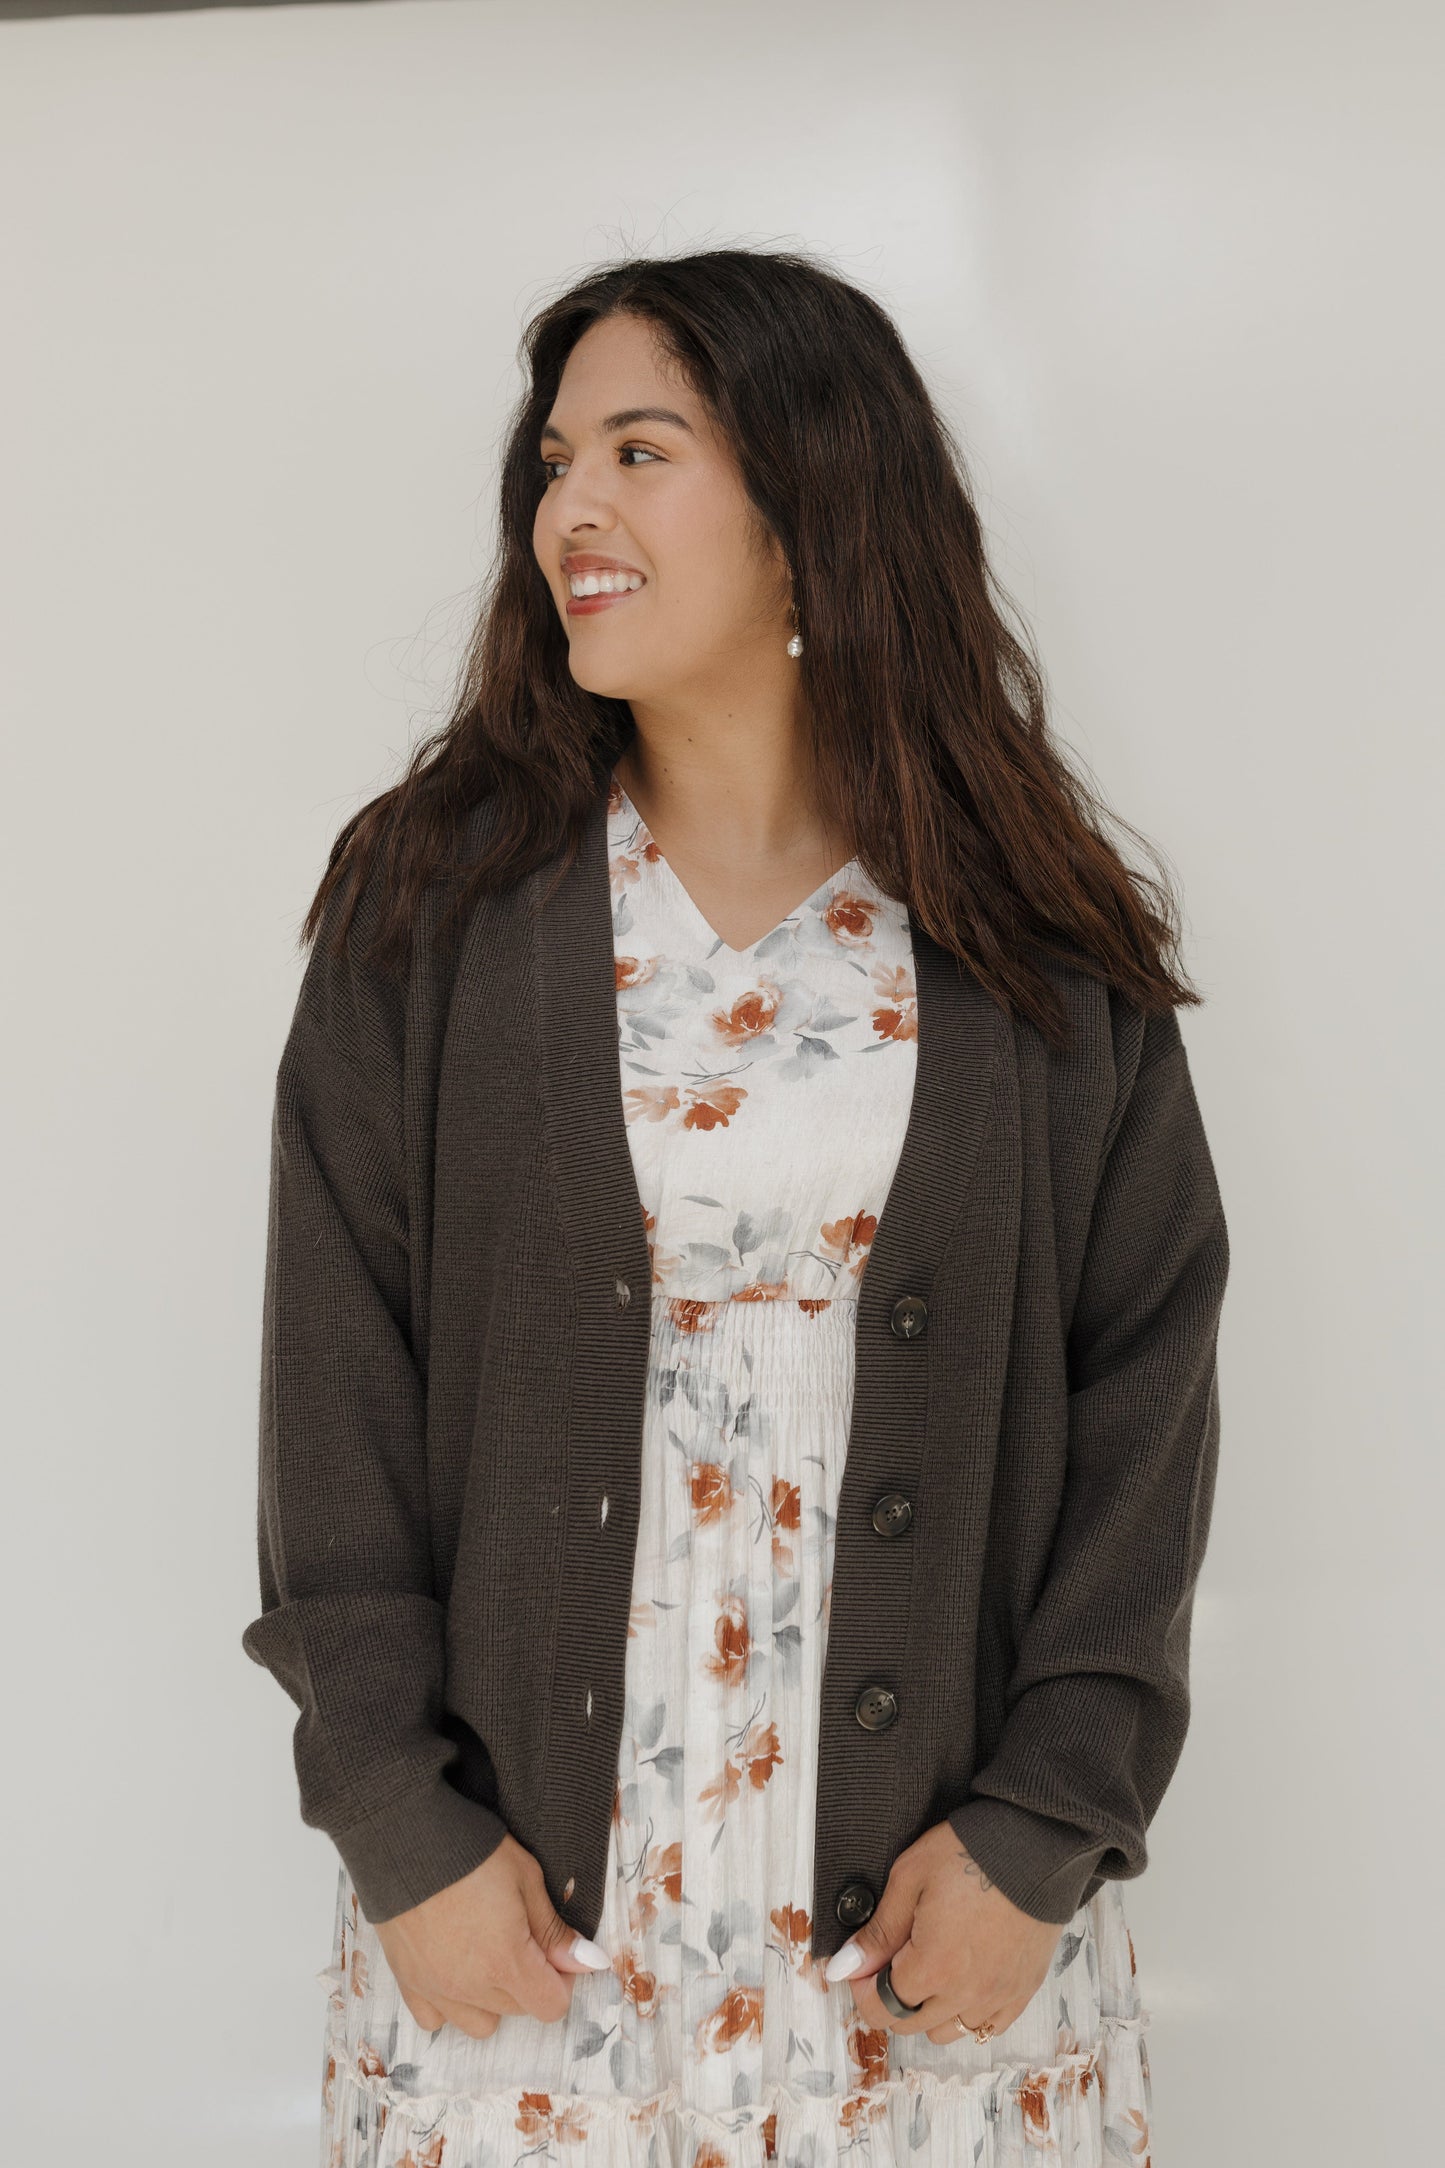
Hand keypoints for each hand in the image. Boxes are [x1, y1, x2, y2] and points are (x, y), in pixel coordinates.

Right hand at [373, 1832, 612, 2037]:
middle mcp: (471, 1989)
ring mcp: (437, 1990)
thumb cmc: (470, 1852)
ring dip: (493, 1999)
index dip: (562, 1979)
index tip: (554, 1950)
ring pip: (480, 2023)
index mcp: (506, 1963)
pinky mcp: (408, 1983)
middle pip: (519, 2011)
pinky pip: (435, 2019)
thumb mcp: (526, 1879)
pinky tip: (452, 1968)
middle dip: (529, 1981)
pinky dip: (450, 2004)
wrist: (405, 1840)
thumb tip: (589, 1962)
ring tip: (486, 1954)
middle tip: (521, 1937)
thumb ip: (555, 1931)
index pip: (550, 2006)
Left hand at [824, 1819, 1061, 2042]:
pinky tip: (964, 1980)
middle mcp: (966, 1993)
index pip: (881, 2009)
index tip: (862, 1965)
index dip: (862, 1989)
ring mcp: (998, 1996)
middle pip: (911, 2025)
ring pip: (949, 2032)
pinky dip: (969, 2013)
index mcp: (933, 1967)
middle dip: (890, 1998)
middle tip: (893, 1960)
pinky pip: (989, 2027)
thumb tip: (843, 1968)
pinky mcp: (1024, 1990)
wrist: (1035, 1844)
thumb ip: (878, 1932)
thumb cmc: (969, 1853)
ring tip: (931, 1967)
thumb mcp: (909, 1879)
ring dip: (929, 2010)